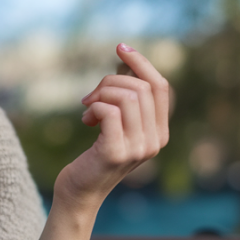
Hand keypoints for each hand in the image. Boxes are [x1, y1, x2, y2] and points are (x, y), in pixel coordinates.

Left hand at [54, 43, 169, 205]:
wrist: (79, 193)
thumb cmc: (94, 156)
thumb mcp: (116, 127)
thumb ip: (126, 102)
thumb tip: (125, 65)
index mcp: (160, 133)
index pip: (161, 86)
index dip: (141, 62)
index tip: (120, 47)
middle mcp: (155, 141)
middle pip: (140, 87)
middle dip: (110, 82)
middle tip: (90, 97)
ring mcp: (138, 148)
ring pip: (126, 96)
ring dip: (100, 94)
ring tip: (88, 109)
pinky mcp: (116, 152)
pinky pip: (109, 111)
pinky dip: (94, 107)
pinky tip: (86, 120)